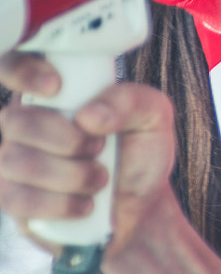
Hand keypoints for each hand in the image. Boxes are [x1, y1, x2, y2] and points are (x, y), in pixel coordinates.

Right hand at [0, 53, 177, 256]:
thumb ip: (131, 101)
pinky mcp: (11, 200)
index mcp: (52, 95)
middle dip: (66, 139)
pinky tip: (85, 205)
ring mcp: (11, 162)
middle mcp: (24, 124)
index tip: (55, 86)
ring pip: (14, 161)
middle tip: (100, 148)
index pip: (11, 66)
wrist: (141, 208)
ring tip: (100, 179)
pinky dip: (58, 205)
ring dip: (69, 175)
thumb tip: (88, 115)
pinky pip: (13, 198)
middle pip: (15, 121)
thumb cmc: (140, 154)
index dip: (22, 71)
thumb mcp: (153, 118)